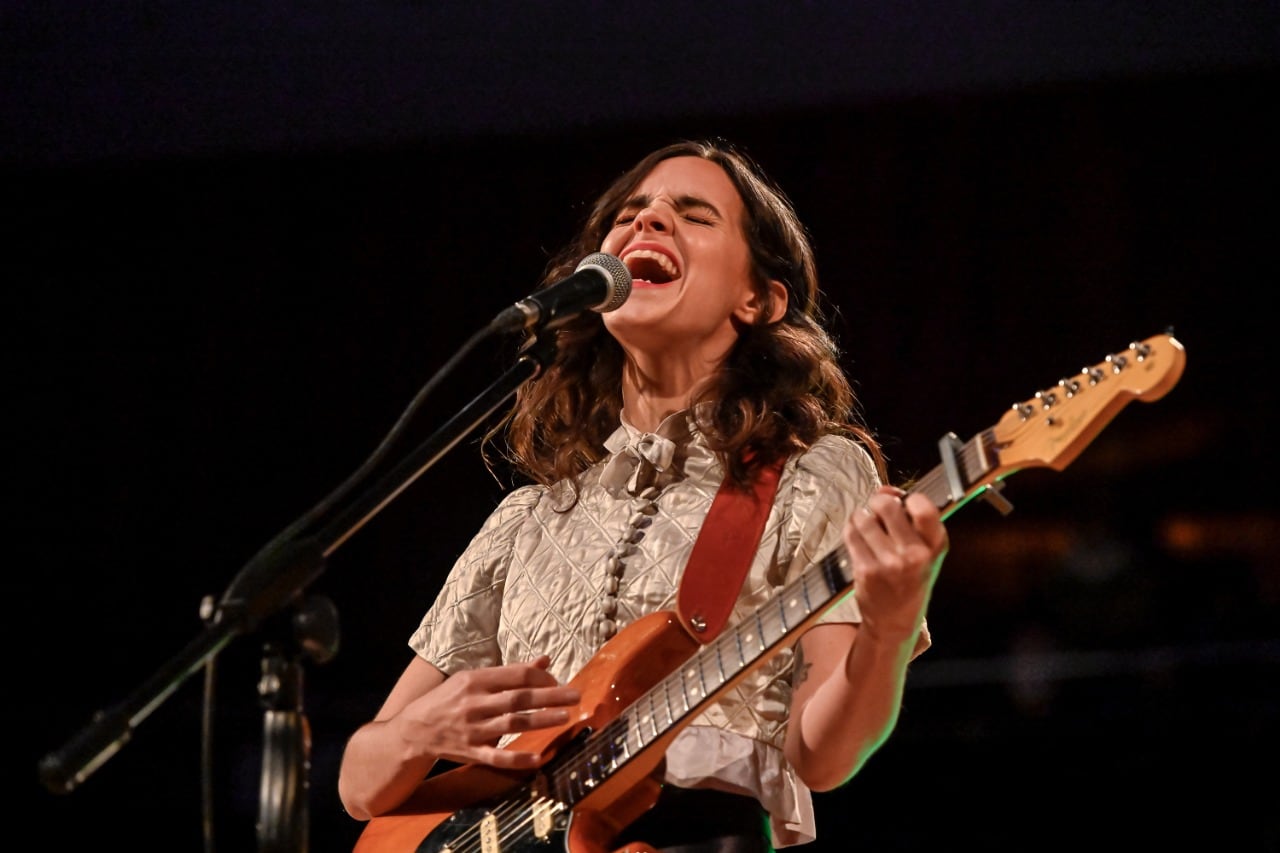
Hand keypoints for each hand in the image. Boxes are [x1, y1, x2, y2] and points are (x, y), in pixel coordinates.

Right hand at [397, 655, 580, 769]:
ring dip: (541, 721)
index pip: (515, 676)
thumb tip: (545, 660)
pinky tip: (538, 758)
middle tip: (575, 696)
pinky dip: (517, 758)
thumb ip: (511, 672)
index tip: (558, 682)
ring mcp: (473, 730)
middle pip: (519, 699)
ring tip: (565, 717)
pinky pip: (497, 756)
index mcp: (475, 681)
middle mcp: (474, 704)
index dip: (540, 678)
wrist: (414, 730)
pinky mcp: (471, 752)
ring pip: (513, 724)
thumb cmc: (449, 699)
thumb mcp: (473, 679)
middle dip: (550, 697)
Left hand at [844, 485, 948, 644]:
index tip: (904, 506)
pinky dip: (851, 530)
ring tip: (869, 529)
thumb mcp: (923, 550)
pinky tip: (859, 538)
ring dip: (862, 517)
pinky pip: (850, 534)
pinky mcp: (866, 570)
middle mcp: (915, 554)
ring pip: (863, 518)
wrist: (895, 620)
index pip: (923, 506)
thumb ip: (909, 517)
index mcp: (936, 546)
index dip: (908, 499)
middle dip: (879, 503)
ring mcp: (889, 563)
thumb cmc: (910, 579)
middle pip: (886, 505)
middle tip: (879, 512)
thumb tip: (886, 489)